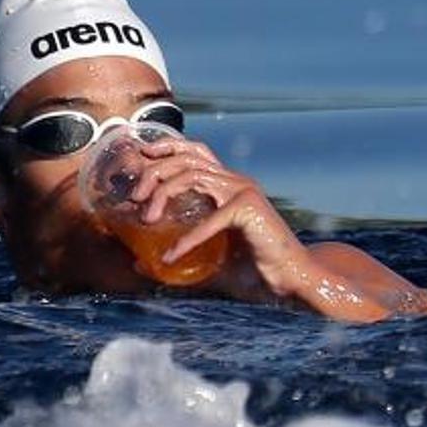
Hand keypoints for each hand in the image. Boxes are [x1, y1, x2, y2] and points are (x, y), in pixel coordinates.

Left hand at [130, 137, 317, 300]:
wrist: (292, 278)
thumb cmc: (254, 270)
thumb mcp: (207, 259)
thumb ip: (175, 257)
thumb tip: (138, 263)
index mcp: (229, 185)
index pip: (195, 152)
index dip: (167, 147)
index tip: (141, 158)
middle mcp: (236, 182)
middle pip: (188, 158)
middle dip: (155, 170)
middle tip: (134, 196)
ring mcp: (244, 191)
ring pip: (193, 174)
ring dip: (163, 192)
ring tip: (146, 217)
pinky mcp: (248, 208)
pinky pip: (208, 218)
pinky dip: (187, 238)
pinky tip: (172, 256)